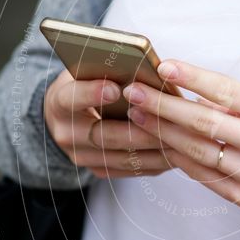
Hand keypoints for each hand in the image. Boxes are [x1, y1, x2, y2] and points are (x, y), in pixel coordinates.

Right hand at [43, 69, 173, 177]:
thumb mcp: (88, 69)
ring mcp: (82, 156)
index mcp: (59, 102)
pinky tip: (176, 151)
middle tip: (165, 120)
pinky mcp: (99, 170)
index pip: (71, 98)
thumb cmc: (87, 82)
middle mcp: (67, 134)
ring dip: (153, 148)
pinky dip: (156, 161)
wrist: (68, 114)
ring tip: (180, 137)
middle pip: (104, 135)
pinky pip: (131, 170)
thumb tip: (146, 70)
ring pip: (122, 157)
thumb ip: (108, 69)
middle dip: (137, 128)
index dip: (92, 94)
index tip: (115, 88)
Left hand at [121, 60, 239, 223]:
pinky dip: (180, 158)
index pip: (228, 91)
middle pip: (204, 122)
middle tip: (134, 92)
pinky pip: (204, 175)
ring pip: (198, 150)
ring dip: (162, 132)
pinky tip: (161, 144)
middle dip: (163, 106)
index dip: (193, 78)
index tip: (164, 66)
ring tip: (137, 116)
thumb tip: (194, 95)